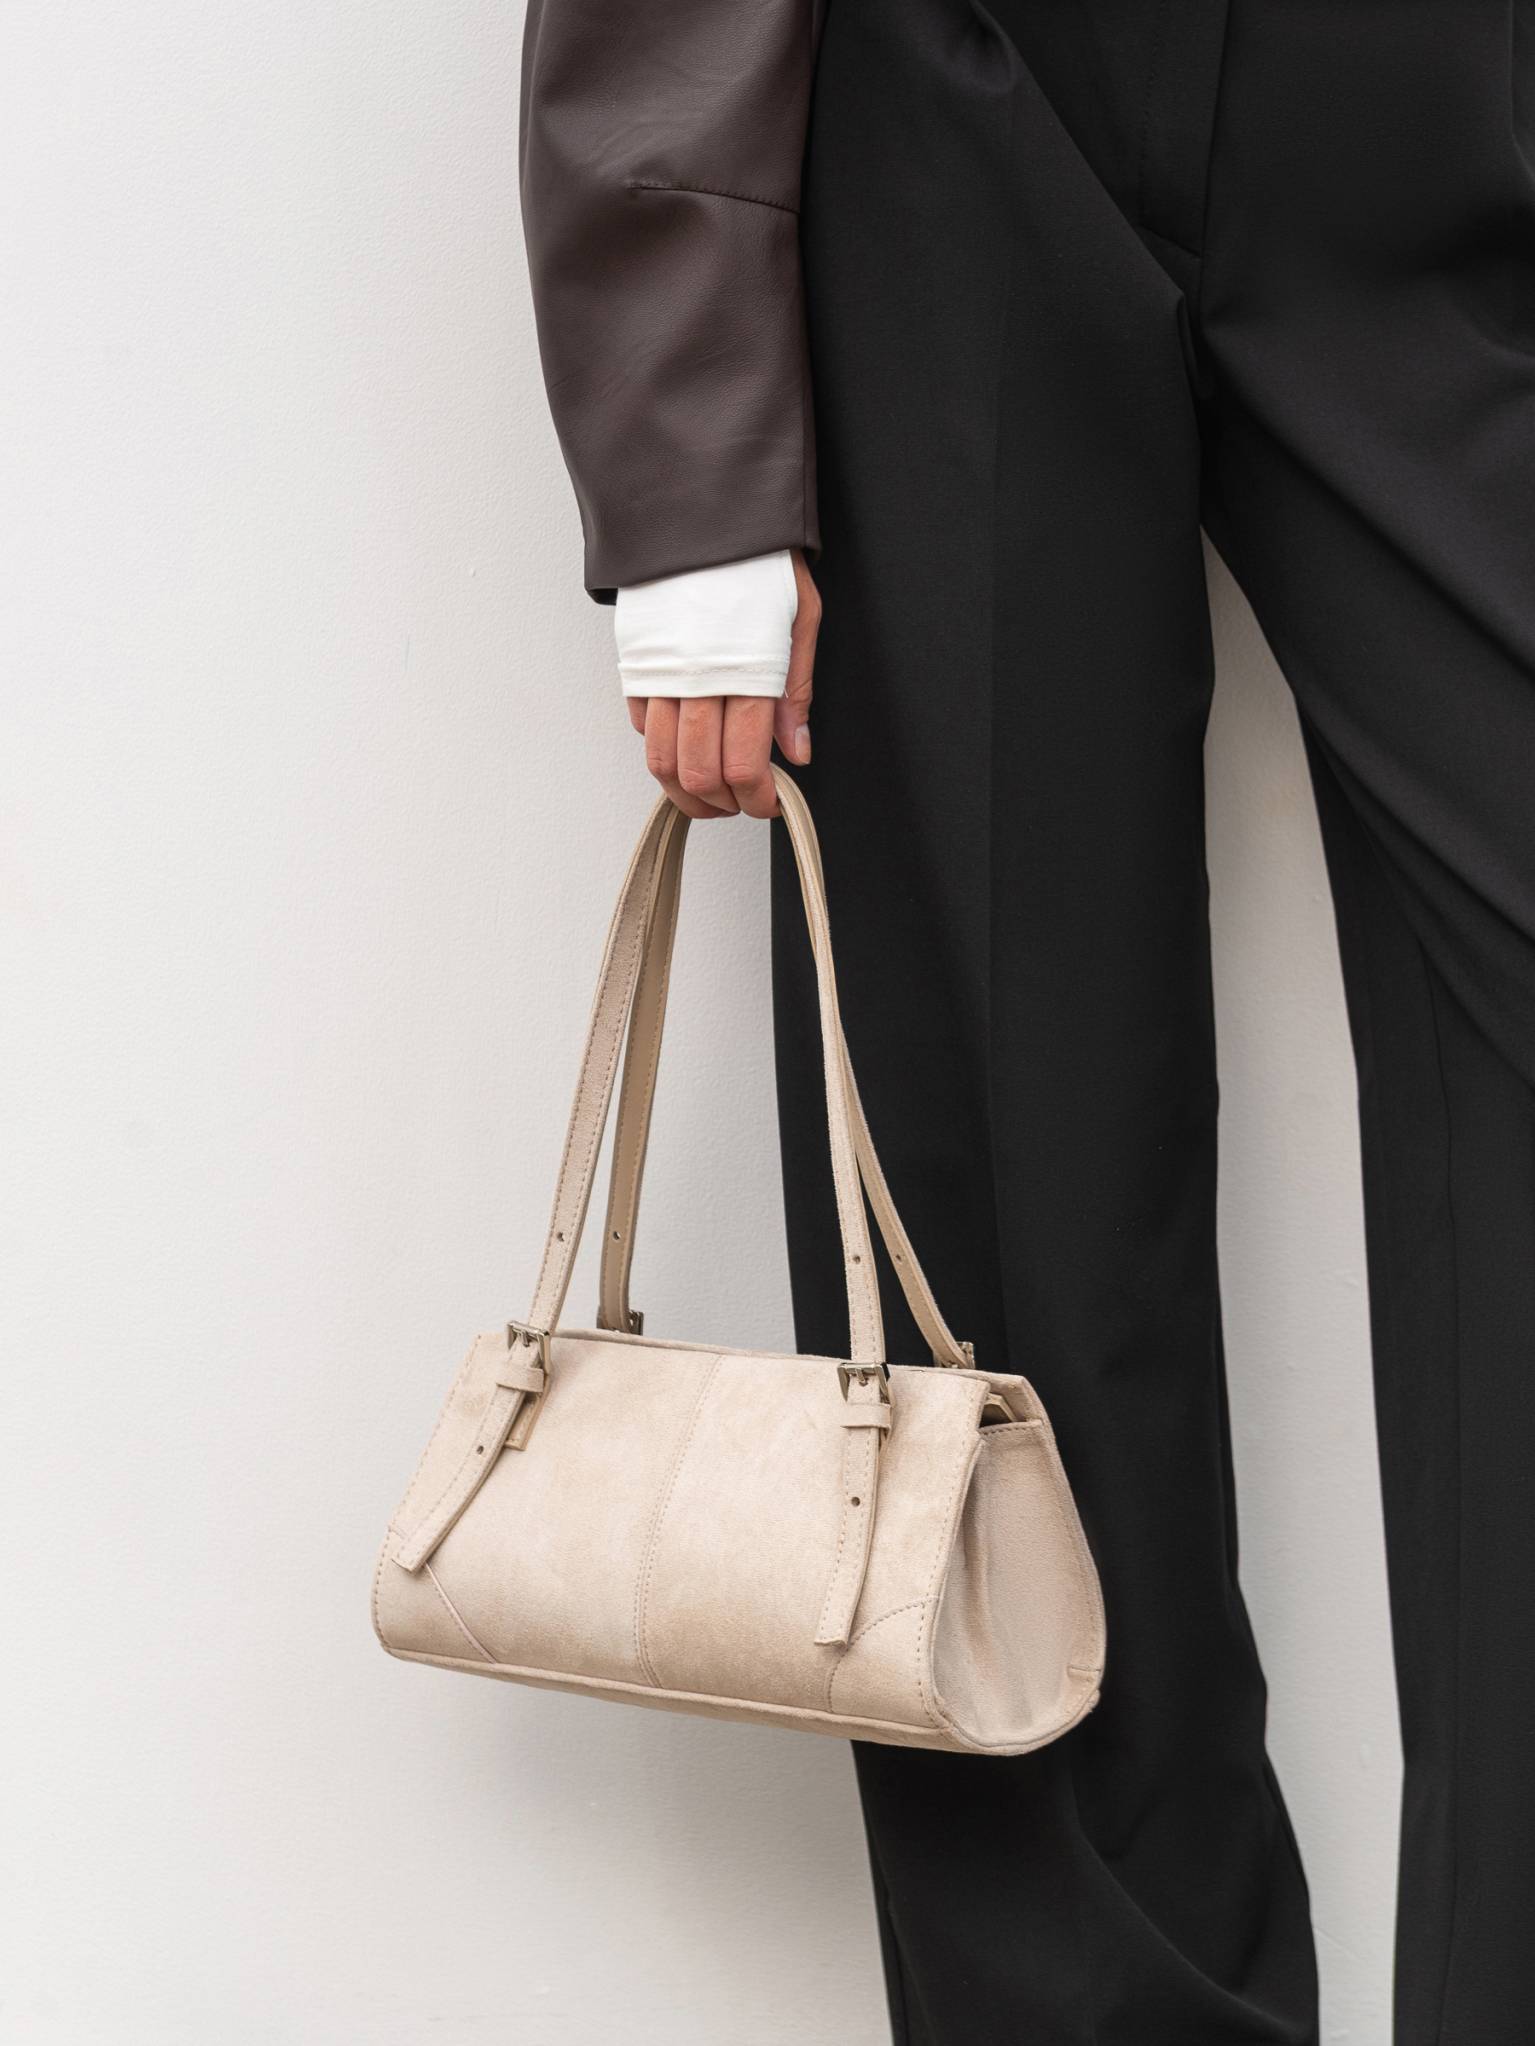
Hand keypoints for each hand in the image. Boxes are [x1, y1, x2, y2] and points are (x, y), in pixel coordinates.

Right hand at [626, 550, 819, 819]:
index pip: (742, 765)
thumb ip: (796, 690)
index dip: (755, 799)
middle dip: (723, 803)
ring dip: (686, 791)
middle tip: (742, 802)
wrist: (703, 509)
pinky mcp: (635, 664)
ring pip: (660, 760)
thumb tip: (796, 750)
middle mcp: (696, 678)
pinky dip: (661, 747)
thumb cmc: (757, 558)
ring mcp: (659, 674)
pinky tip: (686, 744)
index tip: (768, 804)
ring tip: (712, 793)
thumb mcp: (801, 617)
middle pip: (698, 774)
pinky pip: (640, 725)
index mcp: (744, 670)